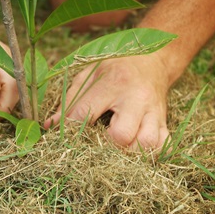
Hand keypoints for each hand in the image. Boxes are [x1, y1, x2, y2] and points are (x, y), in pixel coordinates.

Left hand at [44, 55, 171, 152]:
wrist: (153, 60)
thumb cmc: (116, 68)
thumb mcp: (89, 75)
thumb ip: (70, 100)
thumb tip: (50, 126)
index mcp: (113, 82)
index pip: (85, 112)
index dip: (69, 129)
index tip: (63, 137)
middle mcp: (136, 98)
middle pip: (122, 135)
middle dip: (106, 145)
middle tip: (98, 144)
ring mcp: (154, 112)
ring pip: (147, 144)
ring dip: (129, 153)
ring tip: (117, 149)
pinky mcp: (165, 122)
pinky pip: (162, 146)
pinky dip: (149, 154)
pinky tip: (135, 150)